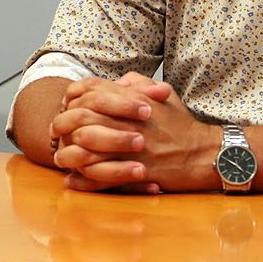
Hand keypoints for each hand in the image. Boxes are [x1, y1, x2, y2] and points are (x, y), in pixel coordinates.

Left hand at [52, 72, 212, 192]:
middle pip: (81, 119)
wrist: (207, 154)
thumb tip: (115, 81)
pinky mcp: (135, 172)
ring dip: (67, 154)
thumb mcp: (164, 94)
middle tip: (55, 132)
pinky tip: (72, 180)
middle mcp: (128, 122)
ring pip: (85, 149)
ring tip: (60, 158)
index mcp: (132, 101)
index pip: (91, 92)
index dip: (72, 98)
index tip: (65, 106)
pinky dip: (82, 180)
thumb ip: (138, 83)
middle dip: (62, 124)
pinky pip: (99, 177)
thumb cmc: (182, 124)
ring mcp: (130, 149)